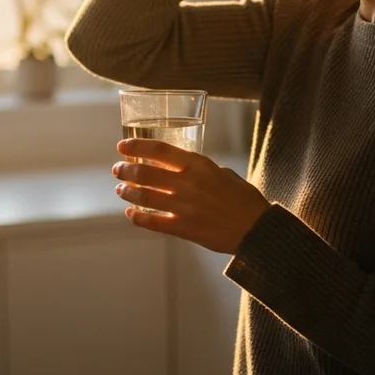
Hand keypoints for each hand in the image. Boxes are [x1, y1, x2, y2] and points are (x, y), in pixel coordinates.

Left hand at [112, 138, 270, 254]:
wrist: (256, 229)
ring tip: (121, 190)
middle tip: (118, 169)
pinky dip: (137, 217)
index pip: (160, 150)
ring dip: (128, 192)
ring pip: (144, 196)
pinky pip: (152, 222)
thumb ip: (202, 169)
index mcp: (199, 165)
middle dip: (126, 170)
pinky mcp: (183, 228)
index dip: (137, 146)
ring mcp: (183, 207)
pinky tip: (131, 213)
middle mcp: (187, 183)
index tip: (122, 146)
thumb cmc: (244, 200)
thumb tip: (183, 169)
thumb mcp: (225, 173)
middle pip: (145, 172)